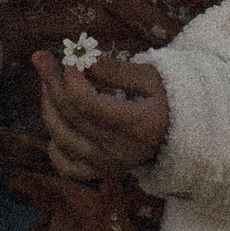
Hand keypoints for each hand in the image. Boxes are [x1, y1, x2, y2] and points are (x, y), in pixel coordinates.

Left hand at [34, 52, 170, 180]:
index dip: (71, 77)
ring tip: (49, 83)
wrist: (186, 137)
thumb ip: (118, 70)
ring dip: (49, 107)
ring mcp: (109, 165)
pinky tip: (59, 126)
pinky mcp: (103, 173)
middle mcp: (121, 150)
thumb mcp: (153, 78)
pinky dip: (55, 147)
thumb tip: (84, 61)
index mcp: (138, 124)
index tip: (70, 57)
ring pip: (62, 138)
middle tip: (43, 59)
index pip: (87, 102)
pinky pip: (67, 167)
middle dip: (53, 82)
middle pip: (71, 115)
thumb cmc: (170, 100)